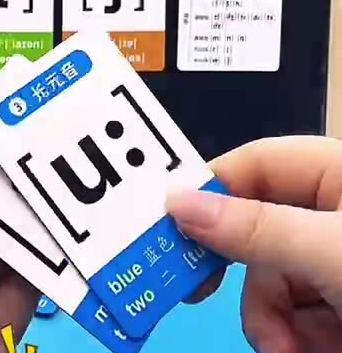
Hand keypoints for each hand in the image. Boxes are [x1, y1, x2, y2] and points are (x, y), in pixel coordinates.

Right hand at [167, 135, 341, 352]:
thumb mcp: (331, 253)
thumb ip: (256, 228)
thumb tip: (176, 203)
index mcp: (335, 173)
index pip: (254, 164)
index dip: (211, 192)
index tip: (173, 228)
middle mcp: (330, 212)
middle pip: (256, 230)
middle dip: (246, 278)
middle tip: (198, 294)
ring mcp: (335, 259)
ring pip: (271, 279)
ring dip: (271, 321)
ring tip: (287, 350)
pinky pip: (296, 312)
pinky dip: (294, 337)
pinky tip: (310, 351)